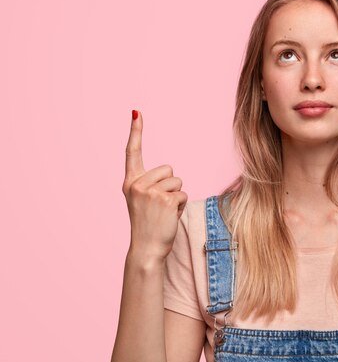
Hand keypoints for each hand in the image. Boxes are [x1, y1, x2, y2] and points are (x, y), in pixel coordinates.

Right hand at [122, 110, 187, 260]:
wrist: (146, 249)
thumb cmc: (149, 224)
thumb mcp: (143, 200)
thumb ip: (151, 184)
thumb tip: (169, 175)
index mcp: (130, 182)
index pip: (132, 152)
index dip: (135, 131)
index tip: (136, 112)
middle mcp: (136, 184)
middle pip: (168, 169)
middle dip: (170, 185)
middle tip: (159, 206)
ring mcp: (150, 191)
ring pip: (177, 181)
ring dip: (176, 197)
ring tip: (163, 212)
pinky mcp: (165, 199)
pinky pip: (183, 194)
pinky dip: (180, 206)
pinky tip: (169, 217)